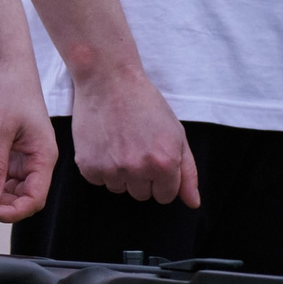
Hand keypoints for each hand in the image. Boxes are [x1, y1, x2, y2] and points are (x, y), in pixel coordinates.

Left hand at [0, 61, 56, 222]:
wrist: (8, 67)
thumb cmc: (9, 92)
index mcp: (44, 157)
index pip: (35, 199)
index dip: (13, 212)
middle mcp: (38, 161)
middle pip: (22, 198)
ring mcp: (26, 158)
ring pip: (10, 190)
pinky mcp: (14, 153)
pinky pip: (2, 177)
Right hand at [71, 67, 198, 205]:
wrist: (108, 80)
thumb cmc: (144, 103)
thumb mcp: (176, 134)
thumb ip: (188, 172)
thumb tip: (193, 203)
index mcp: (165, 163)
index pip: (165, 196)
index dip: (161, 177)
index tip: (153, 158)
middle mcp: (139, 170)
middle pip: (142, 195)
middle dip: (141, 176)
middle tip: (135, 146)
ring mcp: (112, 170)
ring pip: (119, 189)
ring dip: (120, 172)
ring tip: (119, 142)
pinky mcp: (89, 167)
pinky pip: (98, 181)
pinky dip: (100, 166)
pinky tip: (104, 143)